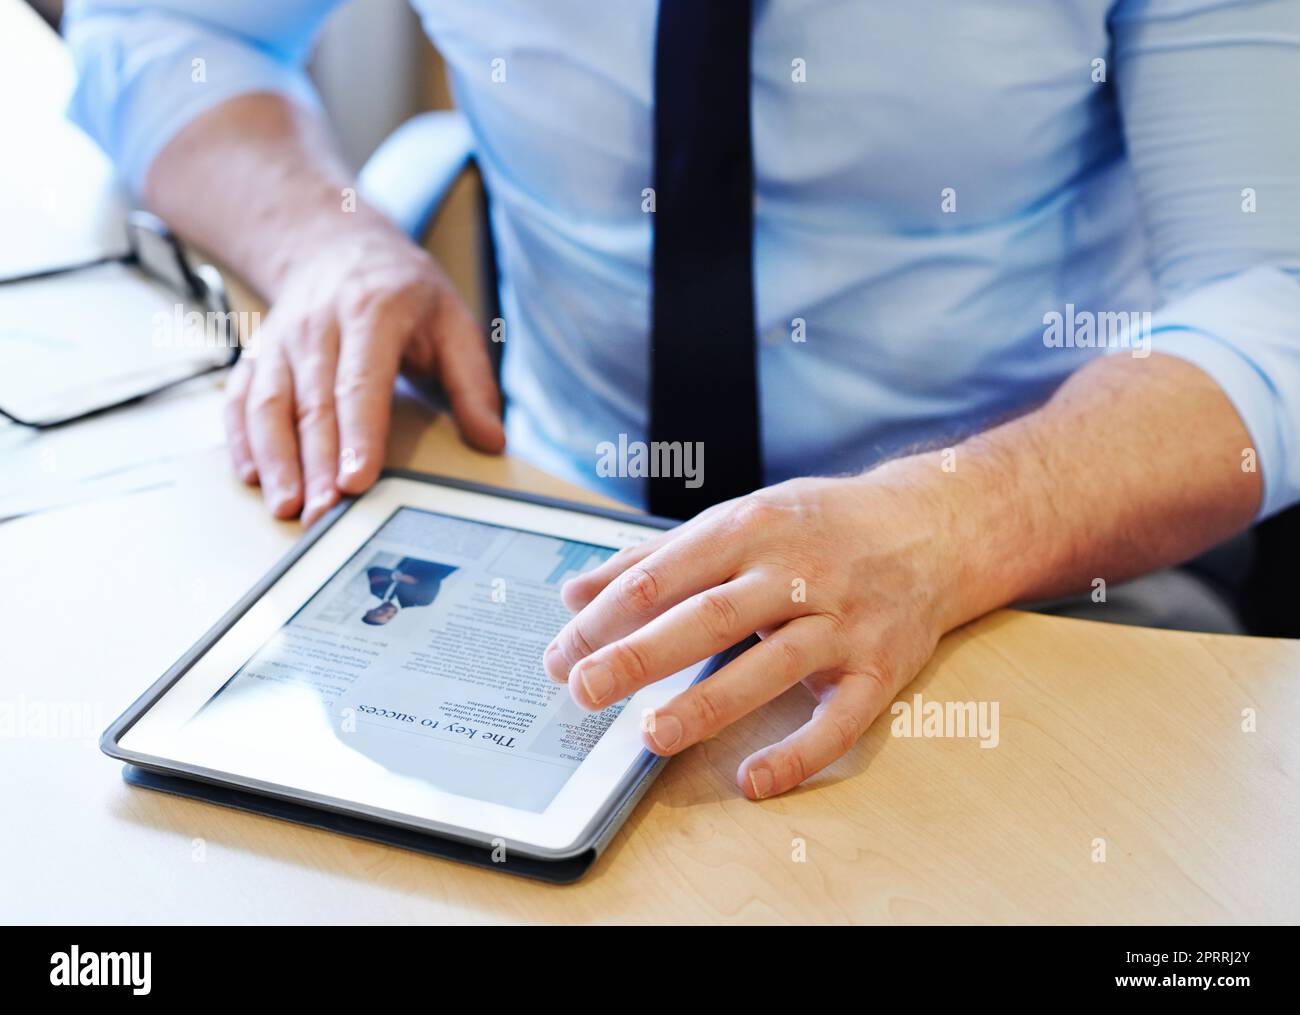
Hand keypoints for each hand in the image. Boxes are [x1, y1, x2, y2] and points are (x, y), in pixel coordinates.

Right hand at [225, 227, 504, 524]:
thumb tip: (492, 440)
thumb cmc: (402, 292)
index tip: (357, 481)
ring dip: (276, 461)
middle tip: (324, 517)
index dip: (357, 435)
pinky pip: (240, 399)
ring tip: (286, 509)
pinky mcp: (258, 356)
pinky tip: (252, 477)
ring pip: (269, 405)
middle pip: (313, 405)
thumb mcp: (453, 320)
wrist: (336, 244)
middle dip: (316, 466)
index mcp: (372, 314)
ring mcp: (281, 341)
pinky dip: (241, 440)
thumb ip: (473, 382)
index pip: (361, 383)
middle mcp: (318, 326)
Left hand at [544, 465, 974, 798]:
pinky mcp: (879, 668)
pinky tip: (754, 781)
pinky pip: (840, 719)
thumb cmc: (820, 526)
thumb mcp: (740, 519)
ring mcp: (842, 622)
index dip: (607, 616)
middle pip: (709, 617)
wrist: (933, 527)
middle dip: (639, 654)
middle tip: (582, 688)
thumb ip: (656, 558)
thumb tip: (577, 592)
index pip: (665, 576)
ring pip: (770, 666)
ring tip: (651, 734)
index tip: (562, 650)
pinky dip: (799, 753)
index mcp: (751, 529)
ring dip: (708, 704)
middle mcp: (796, 573)